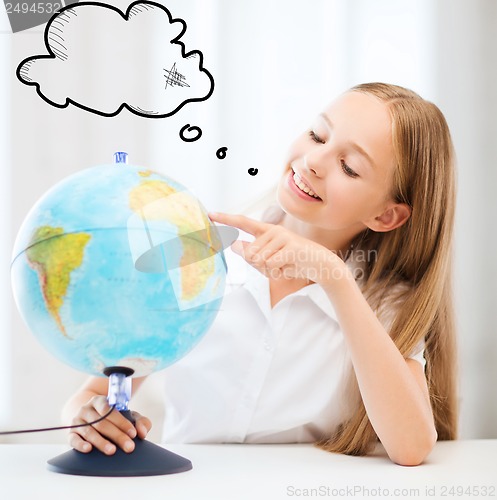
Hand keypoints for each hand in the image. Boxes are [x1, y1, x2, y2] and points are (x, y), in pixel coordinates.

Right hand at [68, 395, 151, 454]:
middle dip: (117, 435)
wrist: (88, 418)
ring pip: (89, 432)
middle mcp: (87, 409)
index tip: (133, 434)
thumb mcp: (126, 415)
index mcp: (100, 401)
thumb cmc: (112, 419)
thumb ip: (139, 421)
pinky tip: (89, 449)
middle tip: (129, 446)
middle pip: (102, 423)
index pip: (110, 410)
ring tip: (112, 451)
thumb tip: (142, 432)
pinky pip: (73, 439)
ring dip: (101, 442)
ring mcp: (77, 421)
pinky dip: (80, 445)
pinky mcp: (70, 434)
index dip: (122, 422)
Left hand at [209, 212, 347, 285]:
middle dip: (260, 266)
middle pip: (250, 254)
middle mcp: (273, 230)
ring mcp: (282, 236)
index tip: (210, 215)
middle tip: (277, 265)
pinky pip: (271, 263)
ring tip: (284, 265)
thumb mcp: (267, 263)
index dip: (226, 219)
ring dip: (270, 269)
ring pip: (259, 260)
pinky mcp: (290, 246)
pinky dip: (278, 271)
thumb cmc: (291, 264)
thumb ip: (250, 255)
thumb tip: (233, 245)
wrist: (318, 266)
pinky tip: (290, 266)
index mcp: (266, 232)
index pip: (243, 223)